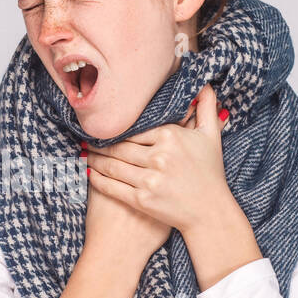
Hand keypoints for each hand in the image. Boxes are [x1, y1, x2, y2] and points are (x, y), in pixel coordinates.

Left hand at [81, 83, 233, 235]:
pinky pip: (112, 187)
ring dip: (94, 159)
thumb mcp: (212, 136)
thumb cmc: (211, 173)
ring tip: (85, 153)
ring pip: (112, 165)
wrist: (210, 213)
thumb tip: (204, 85)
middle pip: (119, 147)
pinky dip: (97, 179)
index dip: (116, 130)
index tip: (102, 128)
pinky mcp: (142, 200)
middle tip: (86, 140)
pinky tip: (89, 173)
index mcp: (171, 137)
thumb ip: (206, 107)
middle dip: (99, 144)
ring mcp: (149, 179)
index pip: (134, 130)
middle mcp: (158, 157)